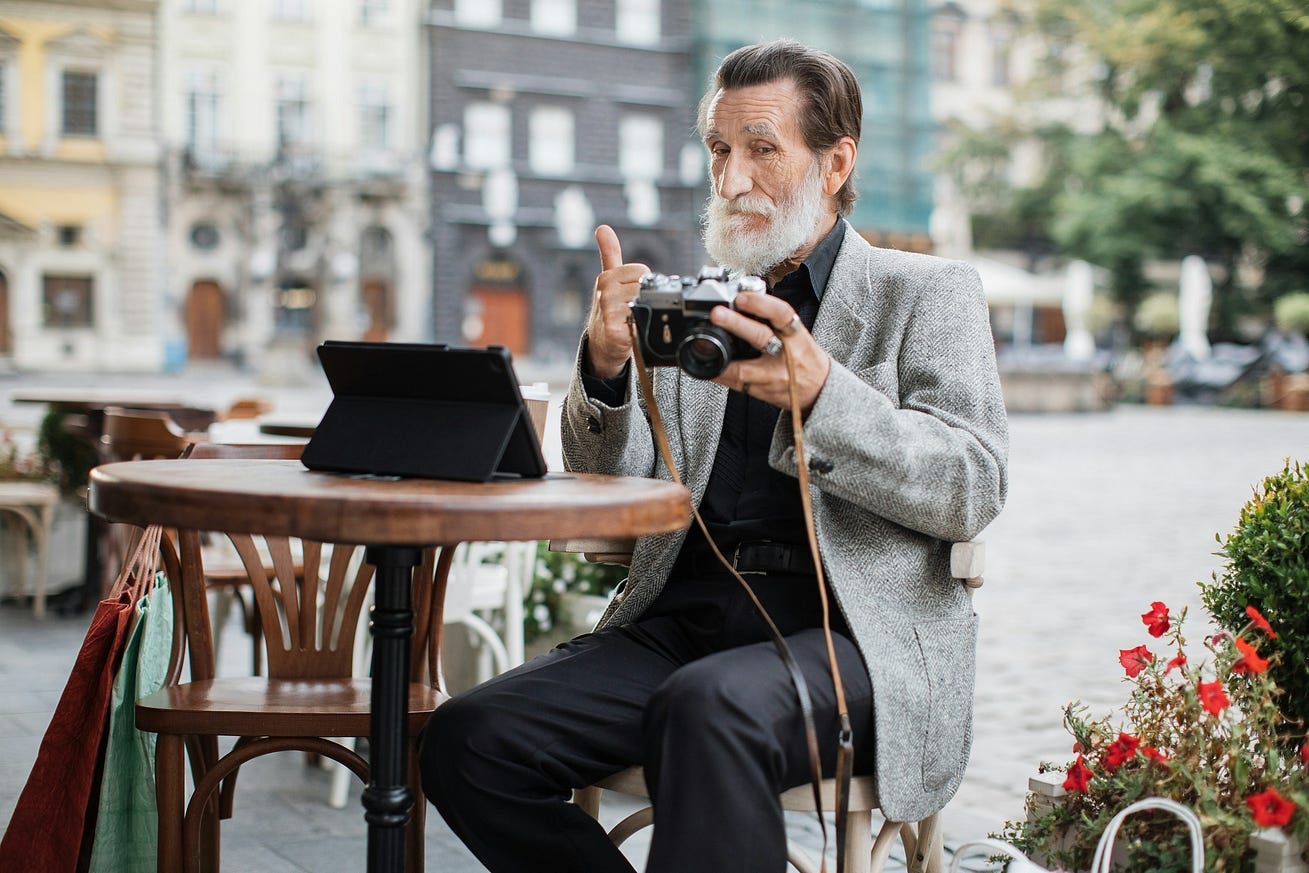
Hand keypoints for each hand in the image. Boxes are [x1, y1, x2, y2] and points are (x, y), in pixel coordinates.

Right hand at [584, 225, 648, 378]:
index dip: (642, 285)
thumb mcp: (609, 280)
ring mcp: (608, 311)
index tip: (630, 296)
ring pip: (645, 303)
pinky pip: (641, 323)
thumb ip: (609, 253)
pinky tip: (630, 332)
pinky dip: (641, 329)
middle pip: (646, 287)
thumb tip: (602, 227)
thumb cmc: (609, 311)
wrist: (601, 345)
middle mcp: (605, 292)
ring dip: (644, 314)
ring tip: (630, 321)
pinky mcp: (614, 331)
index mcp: (606, 277)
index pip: (642, 271)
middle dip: (644, 300)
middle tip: (631, 311)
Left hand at [710, 292, 830, 415]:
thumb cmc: (805, 358)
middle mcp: (785, 355)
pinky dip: (719, 375)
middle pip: (761, 337)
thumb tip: (743, 300)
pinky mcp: (762, 392)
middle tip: (717, 313)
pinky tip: (705, 369)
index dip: (761, 303)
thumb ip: (774, 320)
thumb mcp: (797, 334)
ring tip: (701, 347)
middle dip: (737, 324)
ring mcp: (773, 376)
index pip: (781, 314)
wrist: (820, 391)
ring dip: (721, 359)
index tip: (742, 297)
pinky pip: (736, 384)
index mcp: (795, 335)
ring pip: (744, 369)